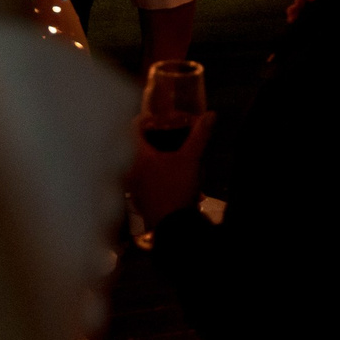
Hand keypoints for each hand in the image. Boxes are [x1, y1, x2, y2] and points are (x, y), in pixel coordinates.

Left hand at [125, 110, 213, 225]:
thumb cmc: (176, 187)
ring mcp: (131, 184)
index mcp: (137, 154)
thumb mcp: (191, 159)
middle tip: (168, 134)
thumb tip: (210, 114)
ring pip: (138, 162)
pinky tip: (169, 177)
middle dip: (152, 138)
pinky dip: (153, 173)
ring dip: (153, 157)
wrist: (171, 224)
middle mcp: (128, 167)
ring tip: (171, 155)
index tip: (160, 118)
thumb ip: (199, 135)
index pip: (134, 127)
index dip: (147, 119)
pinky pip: (142, 178)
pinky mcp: (137, 197)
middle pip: (135, 144)